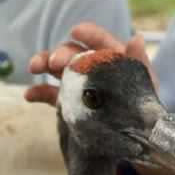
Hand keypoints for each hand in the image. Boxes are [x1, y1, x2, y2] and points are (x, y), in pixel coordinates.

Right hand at [26, 22, 155, 105]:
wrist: (131, 142)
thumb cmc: (142, 111)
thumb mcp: (144, 87)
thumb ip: (138, 63)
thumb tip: (136, 38)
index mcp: (114, 62)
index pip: (102, 42)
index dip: (89, 35)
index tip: (76, 31)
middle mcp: (93, 70)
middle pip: (74, 54)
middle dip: (61, 53)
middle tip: (54, 62)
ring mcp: (78, 86)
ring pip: (57, 69)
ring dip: (43, 64)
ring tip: (33, 67)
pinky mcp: (68, 103)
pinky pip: (50, 94)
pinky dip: (38, 92)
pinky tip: (29, 95)